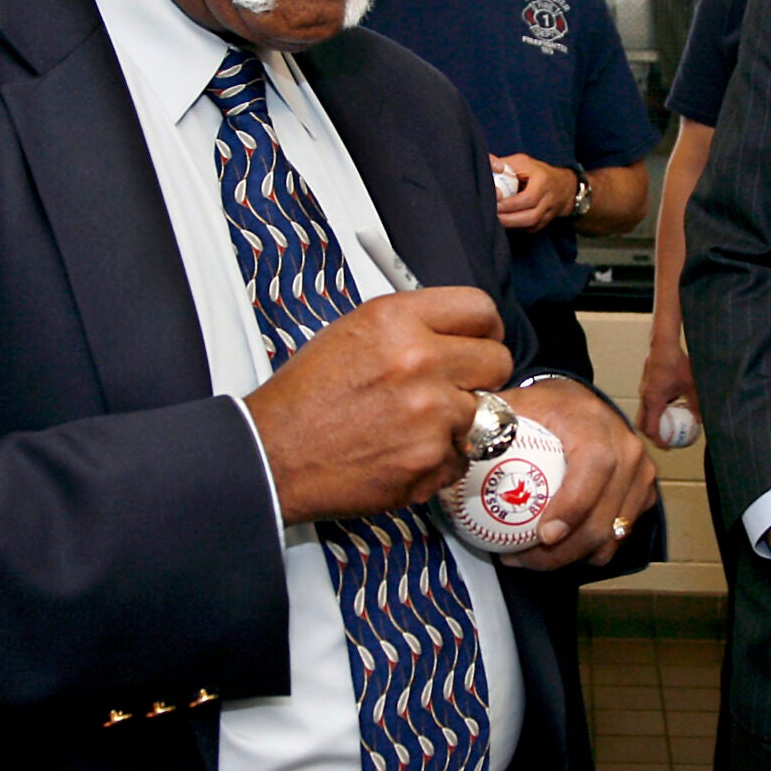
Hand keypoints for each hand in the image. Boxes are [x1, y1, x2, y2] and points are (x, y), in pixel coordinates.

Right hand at [246, 287, 510, 524]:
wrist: (273, 454)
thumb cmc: (305, 396)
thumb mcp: (353, 331)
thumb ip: (412, 326)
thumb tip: (458, 334)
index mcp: (398, 319)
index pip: (480, 309)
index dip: (486, 329)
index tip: (482, 341)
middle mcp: (420, 361)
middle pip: (497, 361)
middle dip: (480, 375)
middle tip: (453, 387)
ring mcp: (430, 415)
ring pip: (485, 413)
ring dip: (458, 421)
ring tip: (414, 425)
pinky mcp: (430, 461)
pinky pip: (462, 457)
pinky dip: (439, 459)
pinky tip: (402, 452)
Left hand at [494, 154, 577, 231]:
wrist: (563, 186)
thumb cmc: (538, 172)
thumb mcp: (523, 162)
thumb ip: (504, 164)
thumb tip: (487, 167)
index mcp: (543, 181)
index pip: (528, 198)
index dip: (510, 204)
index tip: (494, 203)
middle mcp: (549, 199)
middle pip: (530, 216)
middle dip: (508, 218)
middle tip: (490, 214)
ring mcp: (549, 213)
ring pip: (531, 226)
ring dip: (511, 225)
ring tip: (495, 220)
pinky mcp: (545, 223)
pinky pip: (530, 230)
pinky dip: (517, 228)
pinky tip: (506, 222)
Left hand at [500, 377, 657, 571]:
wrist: (583, 404)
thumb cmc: (546, 407)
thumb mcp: (515, 404)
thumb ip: (488, 423)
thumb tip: (456, 445)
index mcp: (595, 425)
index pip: (595, 467)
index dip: (573, 505)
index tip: (544, 535)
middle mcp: (627, 449)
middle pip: (604, 515)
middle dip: (562, 551)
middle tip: (519, 559)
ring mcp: (641, 474)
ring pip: (613, 534)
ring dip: (571, 557)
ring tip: (530, 559)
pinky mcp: (643, 494)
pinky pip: (618, 536)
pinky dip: (587, 551)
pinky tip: (555, 552)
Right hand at [635, 332, 698, 438]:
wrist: (663, 345)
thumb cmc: (677, 364)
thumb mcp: (691, 386)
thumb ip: (695, 404)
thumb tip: (701, 420)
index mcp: (654, 401)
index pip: (652, 428)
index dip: (658, 441)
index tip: (667, 447)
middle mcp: (645, 398)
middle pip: (643, 423)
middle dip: (651, 434)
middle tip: (664, 440)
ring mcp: (644, 391)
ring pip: (644, 413)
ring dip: (653, 421)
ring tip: (667, 426)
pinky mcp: (646, 385)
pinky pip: (648, 402)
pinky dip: (655, 409)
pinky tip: (670, 405)